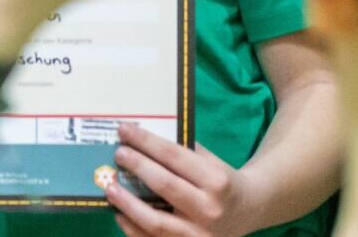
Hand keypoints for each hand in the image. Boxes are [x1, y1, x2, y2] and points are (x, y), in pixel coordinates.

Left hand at [108, 124, 254, 236]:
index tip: (123, 130)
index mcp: (217, 181)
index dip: (145, 141)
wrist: (248, 212)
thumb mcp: (211, 161)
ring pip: (155, 221)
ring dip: (127, 204)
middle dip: (136, 166)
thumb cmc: (221, 181)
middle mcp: (210, 209)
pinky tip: (119, 213)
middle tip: (118, 154)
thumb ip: (182, 151)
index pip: (174, 156)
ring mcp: (200, 235)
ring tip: (110, 187)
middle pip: (164, 185)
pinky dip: (132, 228)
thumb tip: (138, 138)